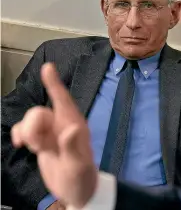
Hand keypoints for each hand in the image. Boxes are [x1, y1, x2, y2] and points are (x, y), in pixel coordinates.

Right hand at [11, 63, 96, 208]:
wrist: (76, 191)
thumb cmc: (81, 178)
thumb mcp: (78, 165)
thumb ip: (73, 147)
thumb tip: (71, 128)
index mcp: (74, 125)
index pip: (63, 100)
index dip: (54, 84)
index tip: (48, 67)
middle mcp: (62, 125)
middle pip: (39, 112)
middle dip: (33, 127)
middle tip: (39, 146)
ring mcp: (51, 133)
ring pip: (31, 120)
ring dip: (28, 133)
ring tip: (36, 149)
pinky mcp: (42, 141)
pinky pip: (25, 129)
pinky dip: (20, 134)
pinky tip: (22, 144)